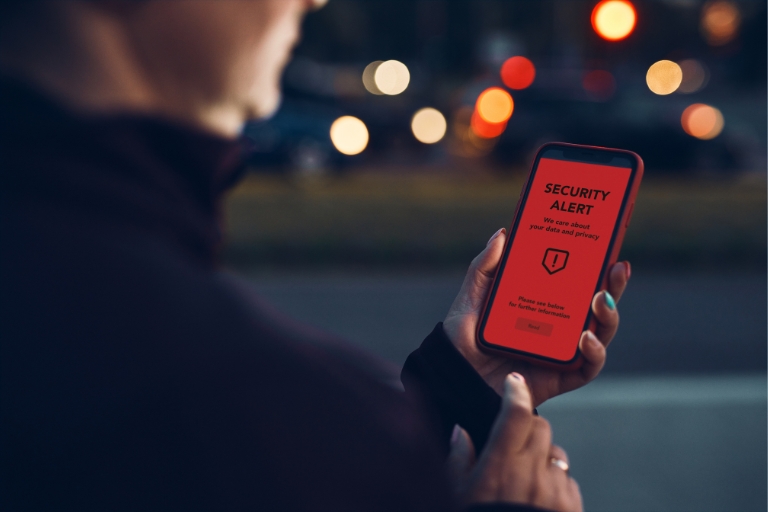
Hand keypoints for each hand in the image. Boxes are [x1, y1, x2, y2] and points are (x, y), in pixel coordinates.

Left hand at [443, 228, 630, 406]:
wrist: (455, 378)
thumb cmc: (463, 339)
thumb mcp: (472, 297)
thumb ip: (485, 267)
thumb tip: (502, 233)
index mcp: (543, 303)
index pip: (576, 281)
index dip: (596, 265)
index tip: (606, 244)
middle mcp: (559, 326)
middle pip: (597, 304)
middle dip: (614, 285)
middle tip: (616, 267)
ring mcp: (563, 351)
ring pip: (601, 332)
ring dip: (609, 315)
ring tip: (600, 299)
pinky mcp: (563, 377)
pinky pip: (589, 366)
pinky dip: (595, 351)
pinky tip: (586, 337)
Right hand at [447, 373, 581, 511]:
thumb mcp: (457, 493)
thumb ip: (459, 460)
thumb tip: (461, 431)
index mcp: (500, 465)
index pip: (516, 413)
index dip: (517, 391)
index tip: (515, 382)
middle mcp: (531, 473)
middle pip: (541, 427)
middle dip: (529, 428)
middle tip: (514, 442)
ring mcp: (555, 492)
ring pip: (557, 455)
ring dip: (544, 458)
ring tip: (525, 479)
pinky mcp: (571, 509)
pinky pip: (569, 482)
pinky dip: (556, 484)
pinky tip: (538, 500)